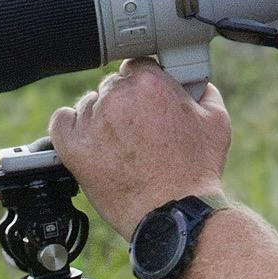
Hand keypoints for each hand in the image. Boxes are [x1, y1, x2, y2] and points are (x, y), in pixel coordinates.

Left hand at [47, 59, 232, 235]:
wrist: (173, 212)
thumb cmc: (196, 172)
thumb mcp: (216, 122)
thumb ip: (203, 91)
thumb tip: (193, 83)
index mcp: (149, 83)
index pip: (136, 65)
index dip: (144, 85)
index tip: (148, 103)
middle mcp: (117, 96)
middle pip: (112, 86)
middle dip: (125, 104)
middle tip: (139, 131)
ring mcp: (93, 121)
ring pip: (89, 105)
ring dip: (101, 118)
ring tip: (119, 145)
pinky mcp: (73, 147)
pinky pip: (61, 122)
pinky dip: (71, 128)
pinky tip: (88, 141)